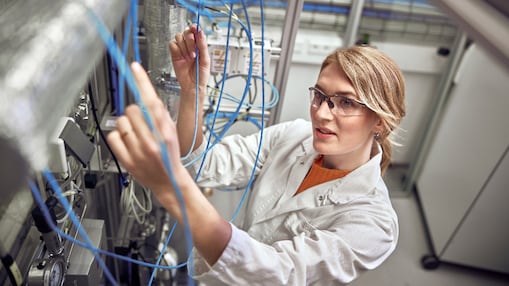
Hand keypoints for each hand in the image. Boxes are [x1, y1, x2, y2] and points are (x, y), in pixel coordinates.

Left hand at [108, 64, 231, 264]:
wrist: (170, 183)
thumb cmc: (171, 157)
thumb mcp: (172, 133)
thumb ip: (161, 116)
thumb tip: (148, 98)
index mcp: (165, 131)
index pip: (152, 100)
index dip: (142, 81)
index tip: (134, 66)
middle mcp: (151, 140)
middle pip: (132, 110)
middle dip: (135, 114)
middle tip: (141, 125)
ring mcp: (138, 151)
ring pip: (121, 122)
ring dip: (126, 125)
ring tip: (136, 136)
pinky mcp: (127, 159)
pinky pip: (114, 136)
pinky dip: (118, 137)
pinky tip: (128, 143)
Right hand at [169, 24, 209, 96]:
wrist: (192, 86)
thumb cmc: (201, 75)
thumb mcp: (206, 60)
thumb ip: (203, 46)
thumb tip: (201, 33)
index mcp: (199, 46)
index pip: (196, 32)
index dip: (194, 28)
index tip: (194, 27)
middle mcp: (190, 46)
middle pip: (186, 32)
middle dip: (190, 40)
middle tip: (194, 51)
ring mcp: (182, 50)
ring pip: (179, 37)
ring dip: (185, 46)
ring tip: (190, 57)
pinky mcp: (174, 54)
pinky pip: (172, 44)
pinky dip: (177, 49)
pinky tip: (182, 57)